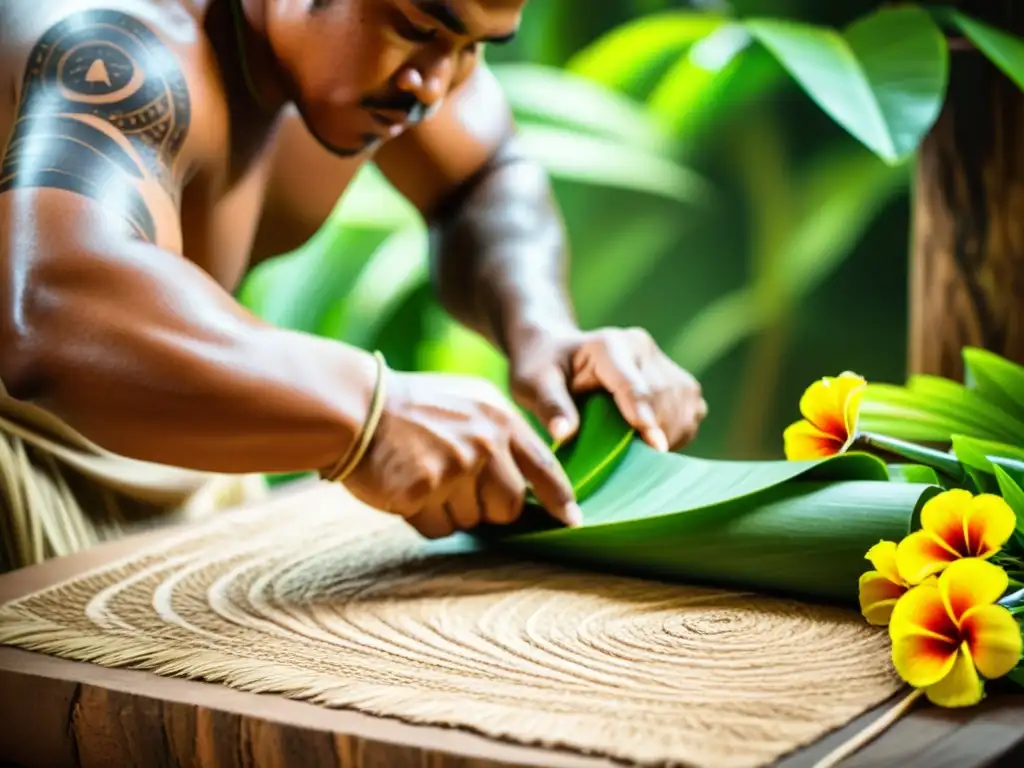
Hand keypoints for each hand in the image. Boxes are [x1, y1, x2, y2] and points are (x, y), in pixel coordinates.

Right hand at [343, 369, 581, 538]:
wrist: (357, 404)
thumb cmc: (411, 409)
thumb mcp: (468, 403)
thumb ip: (499, 436)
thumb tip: (525, 484)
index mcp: (498, 419)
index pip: (543, 466)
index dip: (559, 498)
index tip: (570, 520)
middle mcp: (484, 443)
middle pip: (509, 506)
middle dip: (488, 508)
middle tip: (454, 484)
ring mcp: (455, 467)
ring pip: (471, 521)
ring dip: (450, 511)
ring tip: (424, 475)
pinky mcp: (424, 490)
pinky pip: (438, 528)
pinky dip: (423, 518)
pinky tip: (407, 488)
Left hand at [508, 327, 707, 451]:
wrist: (557, 352)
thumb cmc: (542, 369)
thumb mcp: (532, 383)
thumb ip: (549, 405)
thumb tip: (565, 433)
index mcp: (609, 345)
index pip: (633, 384)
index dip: (645, 415)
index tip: (656, 446)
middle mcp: (642, 348)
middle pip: (664, 398)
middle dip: (653, 433)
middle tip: (624, 457)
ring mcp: (663, 362)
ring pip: (684, 405)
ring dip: (668, 434)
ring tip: (635, 449)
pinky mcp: (676, 379)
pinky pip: (692, 412)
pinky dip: (678, 432)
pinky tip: (649, 440)